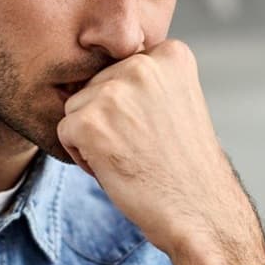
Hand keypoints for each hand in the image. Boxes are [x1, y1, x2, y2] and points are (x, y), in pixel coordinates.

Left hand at [56, 40, 251, 256]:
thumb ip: (148, 81)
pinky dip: (83, 156)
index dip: (130, 105)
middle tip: (143, 147)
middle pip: (96, 84)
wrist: (199, 209)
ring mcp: (114, 92)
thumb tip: (98, 73)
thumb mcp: (179, 102)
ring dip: (94, 136)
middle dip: (109, 118)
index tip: (155, 128)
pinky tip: (116, 168)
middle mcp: (142, 64)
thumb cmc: (188, 166)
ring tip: (131, 157)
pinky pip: (65, 131)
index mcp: (170, 54)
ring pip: (76, 107)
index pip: (121, 68)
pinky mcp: (89, 121)